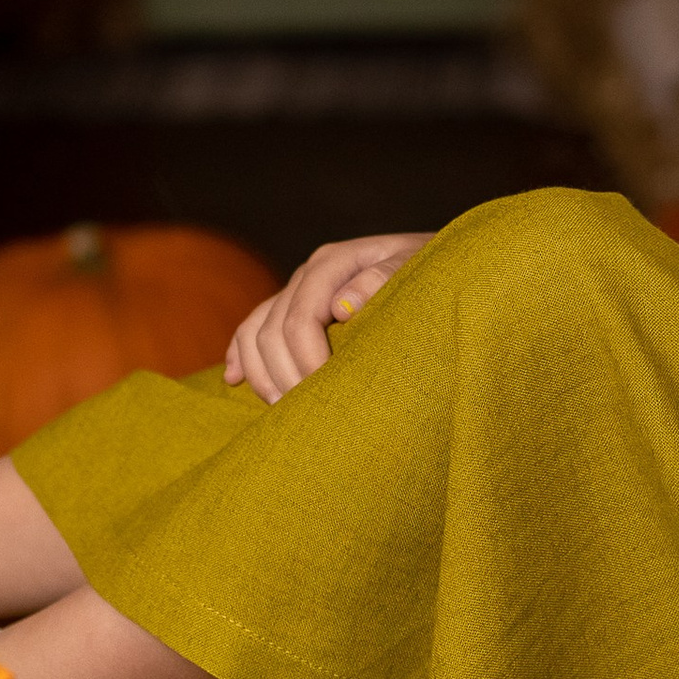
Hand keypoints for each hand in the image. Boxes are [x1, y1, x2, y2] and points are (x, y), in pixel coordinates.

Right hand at [224, 233, 430, 402]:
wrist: (444, 264)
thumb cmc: (434, 273)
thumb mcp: (417, 271)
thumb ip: (384, 280)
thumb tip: (341, 307)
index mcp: (335, 262)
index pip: (300, 319)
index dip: (306, 362)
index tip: (325, 397)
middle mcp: (309, 273)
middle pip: (273, 330)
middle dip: (285, 377)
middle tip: (306, 416)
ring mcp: (299, 288)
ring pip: (255, 331)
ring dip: (262, 374)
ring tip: (282, 409)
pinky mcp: (295, 304)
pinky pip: (253, 327)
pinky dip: (241, 354)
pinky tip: (234, 380)